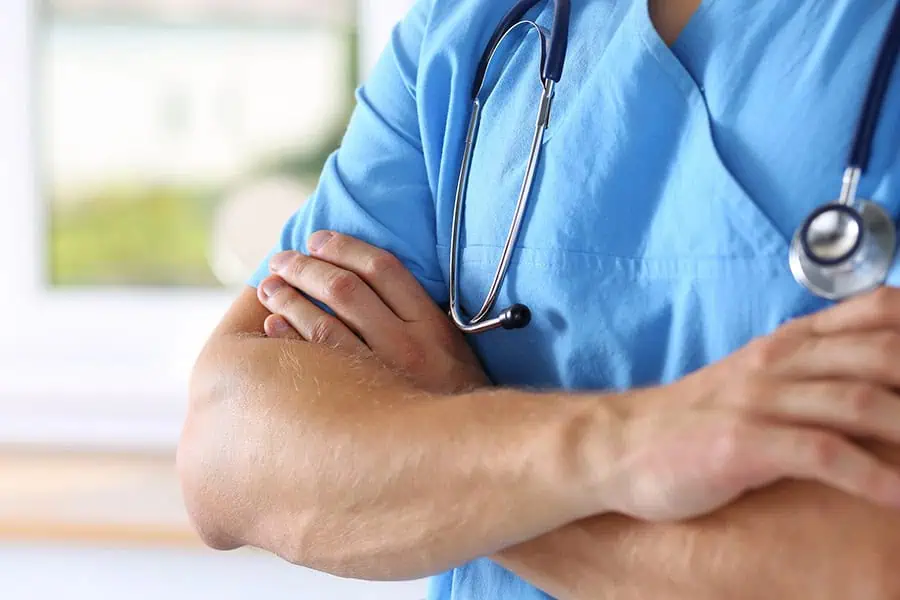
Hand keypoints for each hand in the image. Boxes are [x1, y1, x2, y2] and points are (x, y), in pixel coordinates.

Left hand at [257, 231, 488, 394]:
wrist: (463, 452)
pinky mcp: (358, 406)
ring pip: (322, 325)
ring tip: (269, 287)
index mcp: (430, 324)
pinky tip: (273, 326)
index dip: (344, 247)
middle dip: (305, 268)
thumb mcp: (450, 345)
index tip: (317, 239)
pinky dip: (289, 338)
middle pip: (345, 290)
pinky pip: (315, 365)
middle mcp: (406, 346)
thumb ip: (416, 312)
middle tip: (282, 259)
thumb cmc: (452, 393)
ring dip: (288, 298)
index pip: (382, 268)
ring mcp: (380, 377)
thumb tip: (366, 276)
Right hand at [602, 287, 899, 521]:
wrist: (622, 444)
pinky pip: (822, 453)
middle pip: (881, 354)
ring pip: (860, 401)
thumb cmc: (695, 421)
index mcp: (787, 343)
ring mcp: (759, 400)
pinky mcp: (742, 443)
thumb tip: (875, 382)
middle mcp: (779, 362)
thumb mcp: (755, 383)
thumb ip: (809, 373)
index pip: (874, 310)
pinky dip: (872, 476)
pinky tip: (899, 498)